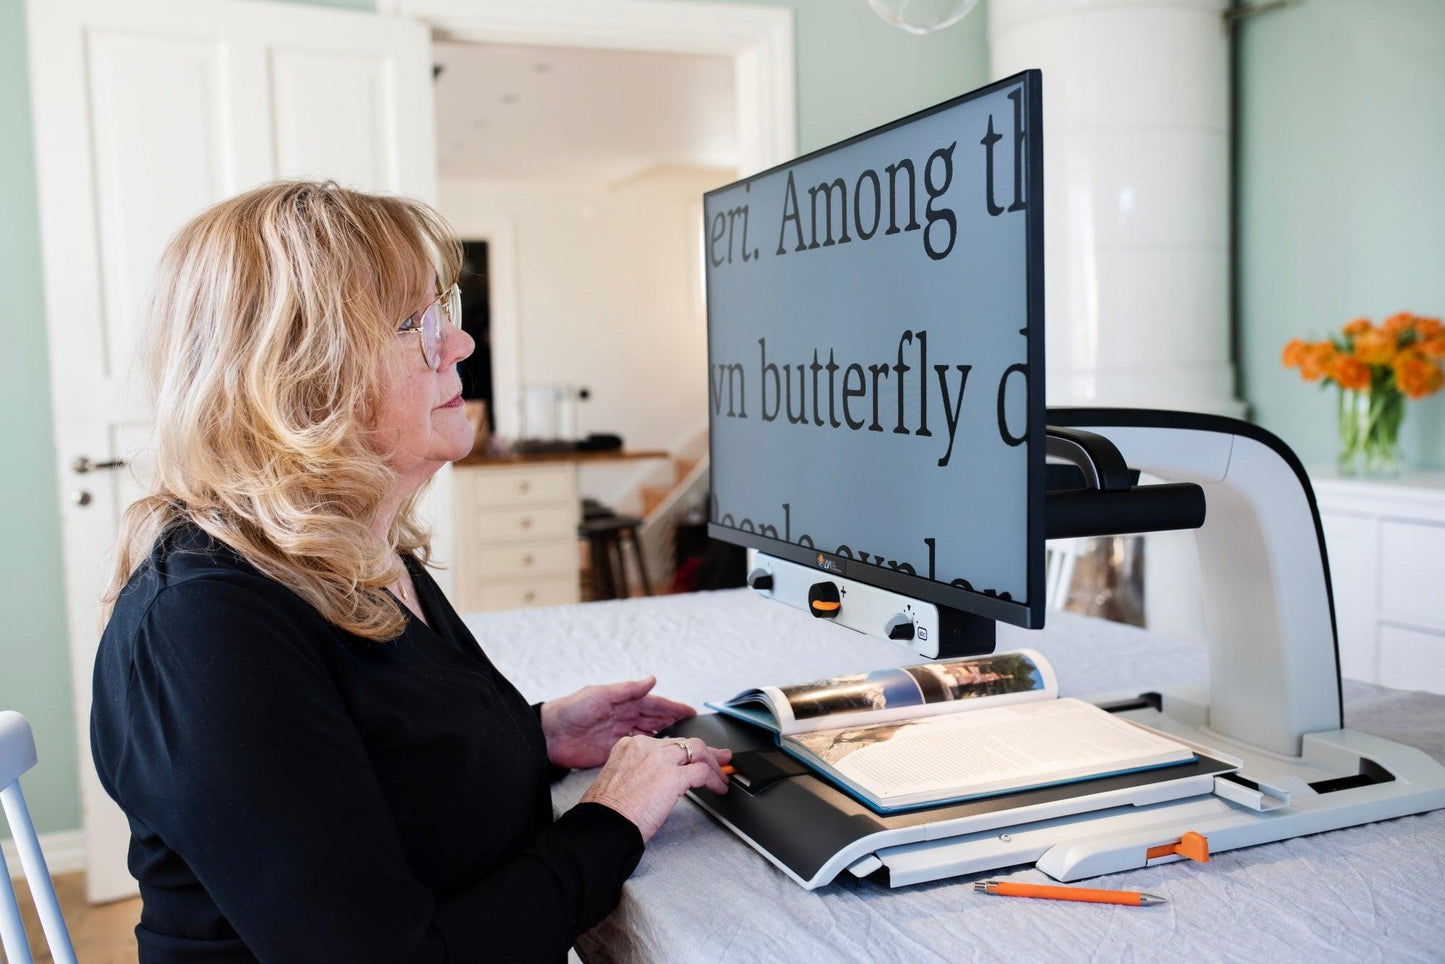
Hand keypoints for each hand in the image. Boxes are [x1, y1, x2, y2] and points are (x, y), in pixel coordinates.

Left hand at [539, 677, 695, 769]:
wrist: (548, 736)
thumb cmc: (569, 710)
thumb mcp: (599, 694)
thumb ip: (627, 689)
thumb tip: (651, 679)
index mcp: (622, 701)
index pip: (655, 704)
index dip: (673, 707)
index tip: (691, 711)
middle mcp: (624, 717)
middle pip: (656, 720)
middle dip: (675, 723)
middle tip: (694, 730)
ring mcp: (620, 735)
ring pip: (650, 735)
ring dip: (666, 738)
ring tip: (684, 743)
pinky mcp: (614, 751)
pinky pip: (638, 750)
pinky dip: (651, 751)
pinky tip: (661, 755)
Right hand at [580, 736, 731, 841]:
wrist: (604, 825)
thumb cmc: (607, 812)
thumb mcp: (619, 780)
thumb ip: (639, 773)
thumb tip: (661, 782)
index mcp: (629, 746)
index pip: (665, 743)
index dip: (683, 752)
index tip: (691, 759)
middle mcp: (645, 746)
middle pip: (684, 743)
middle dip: (705, 751)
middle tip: (719, 758)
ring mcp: (660, 759)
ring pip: (698, 750)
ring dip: (714, 764)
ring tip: (722, 776)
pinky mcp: (672, 776)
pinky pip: (703, 772)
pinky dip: (715, 780)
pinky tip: (719, 788)